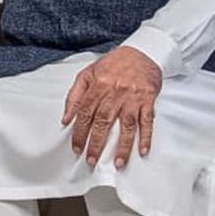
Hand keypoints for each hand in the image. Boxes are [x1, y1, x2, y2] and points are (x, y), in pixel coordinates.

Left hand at [61, 46, 161, 169]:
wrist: (141, 52)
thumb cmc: (114, 64)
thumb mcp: (88, 74)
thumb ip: (74, 96)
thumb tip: (66, 119)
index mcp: (98, 85)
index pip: (85, 113)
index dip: (79, 133)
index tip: (77, 147)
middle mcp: (114, 92)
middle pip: (103, 122)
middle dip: (96, 144)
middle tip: (91, 160)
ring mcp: (132, 97)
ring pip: (126, 125)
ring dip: (122, 147)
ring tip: (117, 163)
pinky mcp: (148, 100)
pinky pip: (147, 121)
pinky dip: (146, 137)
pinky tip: (142, 150)